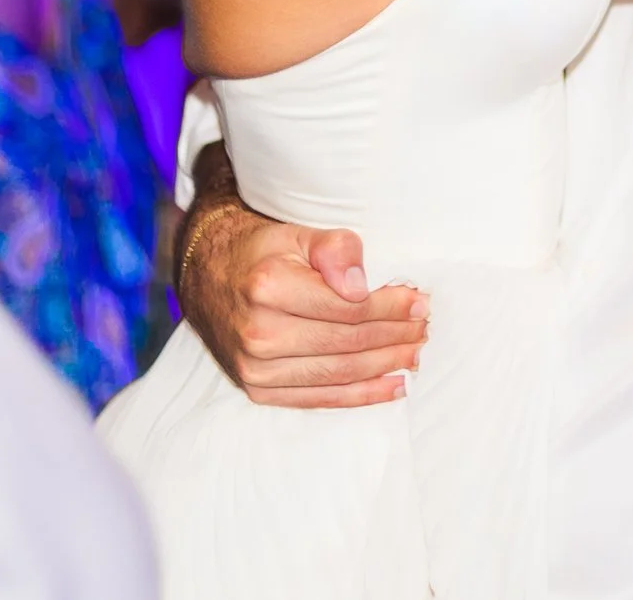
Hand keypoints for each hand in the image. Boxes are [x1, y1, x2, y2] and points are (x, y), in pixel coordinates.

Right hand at [178, 207, 427, 407]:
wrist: (207, 276)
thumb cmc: (261, 251)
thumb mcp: (295, 233)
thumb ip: (333, 249)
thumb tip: (361, 287)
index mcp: (268, 289)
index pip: (349, 307)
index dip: (391, 307)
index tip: (420, 302)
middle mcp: (258, 333)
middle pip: (347, 343)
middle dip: (395, 337)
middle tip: (426, 330)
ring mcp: (255, 368)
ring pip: (339, 374)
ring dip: (385, 366)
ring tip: (416, 354)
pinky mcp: (258, 390)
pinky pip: (319, 398)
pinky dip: (360, 395)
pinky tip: (392, 386)